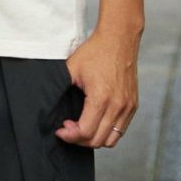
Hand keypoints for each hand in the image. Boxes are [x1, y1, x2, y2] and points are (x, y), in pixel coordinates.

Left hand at [56, 27, 140, 149]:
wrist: (119, 39)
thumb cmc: (96, 51)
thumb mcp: (71, 69)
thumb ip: (60, 89)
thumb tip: (47, 106)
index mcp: (101, 98)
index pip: (85, 132)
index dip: (70, 136)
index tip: (61, 129)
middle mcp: (117, 105)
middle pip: (97, 141)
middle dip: (79, 139)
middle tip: (69, 128)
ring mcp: (127, 107)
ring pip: (111, 140)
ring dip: (94, 139)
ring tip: (82, 127)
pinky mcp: (133, 105)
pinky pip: (120, 130)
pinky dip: (106, 132)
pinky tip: (95, 121)